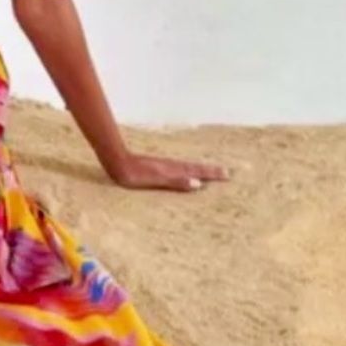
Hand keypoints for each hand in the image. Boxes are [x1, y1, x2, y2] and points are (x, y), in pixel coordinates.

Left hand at [106, 151, 230, 192]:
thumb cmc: (133, 174)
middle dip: (211, 171)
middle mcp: (171, 166)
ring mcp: (164, 165)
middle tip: (227, 172)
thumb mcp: (155, 180)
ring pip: (187, 167)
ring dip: (200, 169)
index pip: (197, 172)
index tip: (228, 174)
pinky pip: (178, 168)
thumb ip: (175, 182)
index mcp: (173, 170)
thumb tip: (198, 184)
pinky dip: (188, 170)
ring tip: (211, 171)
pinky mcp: (156, 167)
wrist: (116, 161)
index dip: (212, 174)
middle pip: (195, 168)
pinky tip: (185, 172)